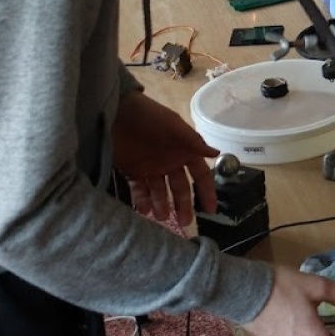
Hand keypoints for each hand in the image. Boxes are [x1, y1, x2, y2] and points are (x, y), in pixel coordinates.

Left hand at [112, 92, 217, 225]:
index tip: (211, 210)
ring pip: (160, 192)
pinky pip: (141, 190)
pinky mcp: (133, 171)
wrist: (117, 113)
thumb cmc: (150, 117)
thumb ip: (194, 142)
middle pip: (180, 188)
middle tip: (184, 223)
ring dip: (162, 205)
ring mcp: (152, 168)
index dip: (206, 191)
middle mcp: (171, 162)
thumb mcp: (174, 127)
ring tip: (161, 218)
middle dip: (183, 205)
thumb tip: (217, 153)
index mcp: (184, 151)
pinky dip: (143, 201)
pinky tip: (145, 210)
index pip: (200, 175)